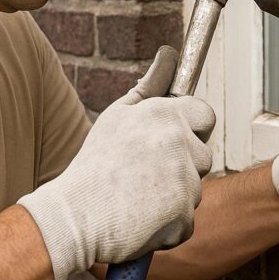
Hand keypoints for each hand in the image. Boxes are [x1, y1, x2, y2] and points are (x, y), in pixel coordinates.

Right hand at [17, 46, 214, 279]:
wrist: (73, 217)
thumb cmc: (95, 165)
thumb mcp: (118, 116)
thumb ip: (150, 86)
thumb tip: (169, 53)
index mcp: (163, 114)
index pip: (205, 115)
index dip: (193, 130)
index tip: (174, 141)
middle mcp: (177, 141)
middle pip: (204, 155)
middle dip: (183, 166)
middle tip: (145, 175)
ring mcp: (183, 178)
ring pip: (194, 189)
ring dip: (174, 198)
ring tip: (137, 198)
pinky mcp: (182, 213)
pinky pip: (187, 220)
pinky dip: (169, 226)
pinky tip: (140, 220)